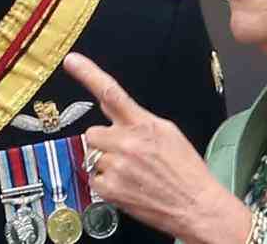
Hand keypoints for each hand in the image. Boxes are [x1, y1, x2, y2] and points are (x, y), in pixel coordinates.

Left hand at [63, 52, 249, 243]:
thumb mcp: (168, 132)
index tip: (72, 61)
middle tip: (126, 154)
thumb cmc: (186, 170)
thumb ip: (140, 120)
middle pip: (94, 133)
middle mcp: (126, 143)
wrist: (194, 205)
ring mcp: (116, 167)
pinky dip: (107, 183)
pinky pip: (95, 179)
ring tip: (132, 173)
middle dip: (105, 141)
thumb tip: (117, 112)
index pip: (111, 93)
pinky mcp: (109, 189)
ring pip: (94, 157)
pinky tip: (128, 186)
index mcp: (142, 124)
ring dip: (107, 163)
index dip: (88, 74)